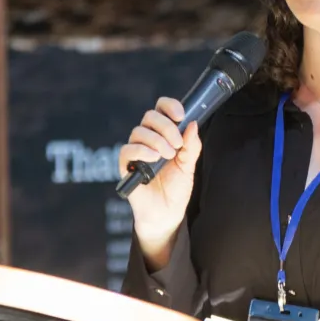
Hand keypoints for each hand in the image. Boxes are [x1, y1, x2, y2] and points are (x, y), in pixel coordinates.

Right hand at [118, 96, 202, 268]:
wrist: (166, 214)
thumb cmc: (176, 190)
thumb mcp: (189, 166)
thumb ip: (191, 146)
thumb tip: (193, 124)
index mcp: (164, 135)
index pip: (161, 109)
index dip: (169, 106)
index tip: (181, 114)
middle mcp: (148, 139)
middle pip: (150, 116)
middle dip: (166, 127)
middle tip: (177, 145)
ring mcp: (136, 152)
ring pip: (139, 131)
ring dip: (157, 140)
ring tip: (168, 156)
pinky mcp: (126, 166)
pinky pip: (128, 149)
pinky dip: (142, 150)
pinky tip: (154, 159)